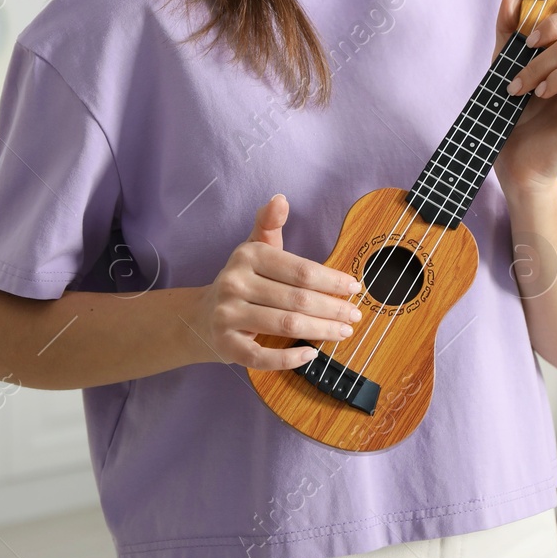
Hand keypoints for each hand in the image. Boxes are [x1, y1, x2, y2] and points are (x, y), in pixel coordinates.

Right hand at [188, 194, 364, 369]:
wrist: (200, 316)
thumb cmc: (241, 280)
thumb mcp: (253, 248)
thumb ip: (268, 224)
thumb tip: (280, 199)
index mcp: (247, 256)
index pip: (300, 270)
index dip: (331, 280)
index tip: (354, 287)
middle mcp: (235, 284)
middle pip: (297, 299)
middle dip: (332, 308)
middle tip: (355, 315)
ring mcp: (228, 316)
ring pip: (285, 325)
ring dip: (321, 330)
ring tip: (343, 332)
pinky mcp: (227, 346)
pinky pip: (262, 357)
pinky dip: (289, 358)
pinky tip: (311, 355)